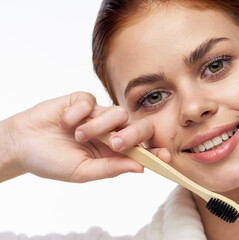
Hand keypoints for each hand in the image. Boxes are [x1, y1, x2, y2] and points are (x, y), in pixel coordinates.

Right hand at [1, 92, 170, 182]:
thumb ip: (111, 168)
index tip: (165, 156)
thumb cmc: (52, 161)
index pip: (142, 150)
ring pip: (117, 113)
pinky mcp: (83, 101)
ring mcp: (98, 115)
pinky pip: (92, 101)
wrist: (22, 143)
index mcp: (113, 152)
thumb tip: (141, 169)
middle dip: (132, 134)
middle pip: (137, 126)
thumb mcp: (82, 171)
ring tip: (77, 136)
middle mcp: (110, 132)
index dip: (155, 152)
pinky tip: (65, 122)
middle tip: (115, 143)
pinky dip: (79, 112)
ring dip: (98, 125)